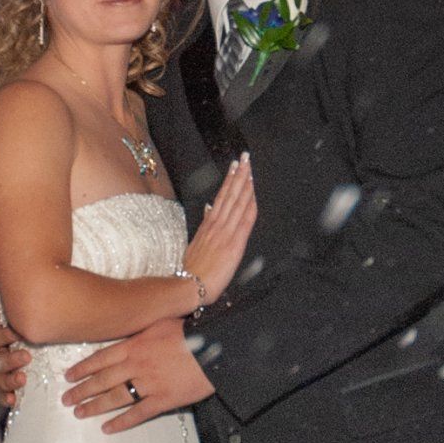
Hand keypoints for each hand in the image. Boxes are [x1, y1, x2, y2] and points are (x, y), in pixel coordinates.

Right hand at [0, 274, 30, 408]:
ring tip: (22, 378)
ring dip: (8, 381)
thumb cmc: (18, 314)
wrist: (33, 325)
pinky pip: (2, 394)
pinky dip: (6, 398)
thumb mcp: (8, 302)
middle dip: (8, 360)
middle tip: (27, 356)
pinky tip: (13, 400)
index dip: (0, 337)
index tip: (16, 332)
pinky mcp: (9, 383)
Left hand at [63, 317, 214, 431]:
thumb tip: (125, 328)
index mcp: (134, 345)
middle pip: (102, 380)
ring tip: (79, 413)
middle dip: (81, 390)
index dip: (82, 369)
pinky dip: (121, 422)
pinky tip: (107, 429)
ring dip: (94, 406)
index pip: (100, 358)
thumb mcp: (160, 321)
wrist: (216, 347)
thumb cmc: (190, 330)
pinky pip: (137, 414)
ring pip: (115, 398)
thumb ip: (140, 328)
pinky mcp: (163, 400)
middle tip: (66, 400)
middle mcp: (136, 365)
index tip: (68, 377)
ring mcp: (148, 384)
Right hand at [184, 154, 255, 305]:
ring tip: (249, 168)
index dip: (230, 181)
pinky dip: (249, 204)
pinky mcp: (233, 243)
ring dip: (244, 184)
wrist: (190, 285)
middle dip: (239, 175)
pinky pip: (244, 220)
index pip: (222, 197)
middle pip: (230, 194)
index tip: (235, 167)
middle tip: (245, 157)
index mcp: (208, 225)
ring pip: (237, 202)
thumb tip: (209, 209)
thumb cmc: (192, 270)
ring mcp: (225, 232)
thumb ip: (204, 225)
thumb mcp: (196, 243)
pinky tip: (253, 193)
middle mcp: (217, 224)